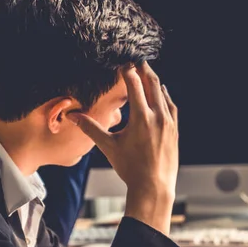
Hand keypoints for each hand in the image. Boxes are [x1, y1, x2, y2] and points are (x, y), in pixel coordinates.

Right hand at [70, 62, 178, 234]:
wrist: (154, 186)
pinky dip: (165, 97)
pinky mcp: (174, 130)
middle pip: (152, 84)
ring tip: (147, 73)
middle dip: (144, 70)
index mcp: (141, 117)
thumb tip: (72, 116)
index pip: (134, 85)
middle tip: (137, 60)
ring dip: (155, 82)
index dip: (128, 71)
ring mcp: (169, 123)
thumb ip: (91, 128)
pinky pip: (171, 107)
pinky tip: (161, 93)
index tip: (123, 63)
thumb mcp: (109, 146)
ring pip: (163, 94)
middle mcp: (158, 117)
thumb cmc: (130, 168)